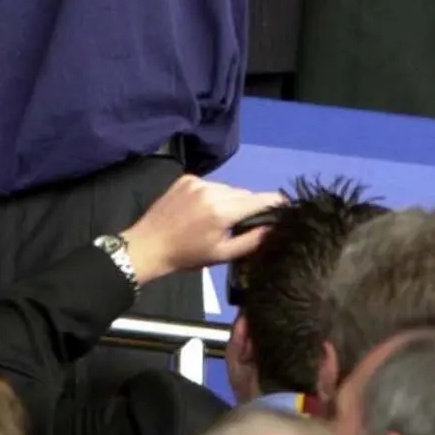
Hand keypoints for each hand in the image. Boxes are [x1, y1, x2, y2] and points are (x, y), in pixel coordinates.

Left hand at [122, 175, 285, 284]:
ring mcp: (198, 181)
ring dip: (230, 200)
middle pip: (243, 193)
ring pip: (227, 188)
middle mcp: (212, 190)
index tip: (286, 206)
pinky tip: (202, 210)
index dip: (274, 203)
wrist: (149, 245)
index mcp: (222, 210)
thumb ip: (251, 241)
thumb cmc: (187, 255)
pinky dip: (213, 195)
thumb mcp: (222, 255)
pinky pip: (211, 185)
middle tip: (243, 224)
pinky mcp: (186, 178)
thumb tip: (273, 229)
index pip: (258, 200)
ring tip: (219, 220)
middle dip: (247, 207)